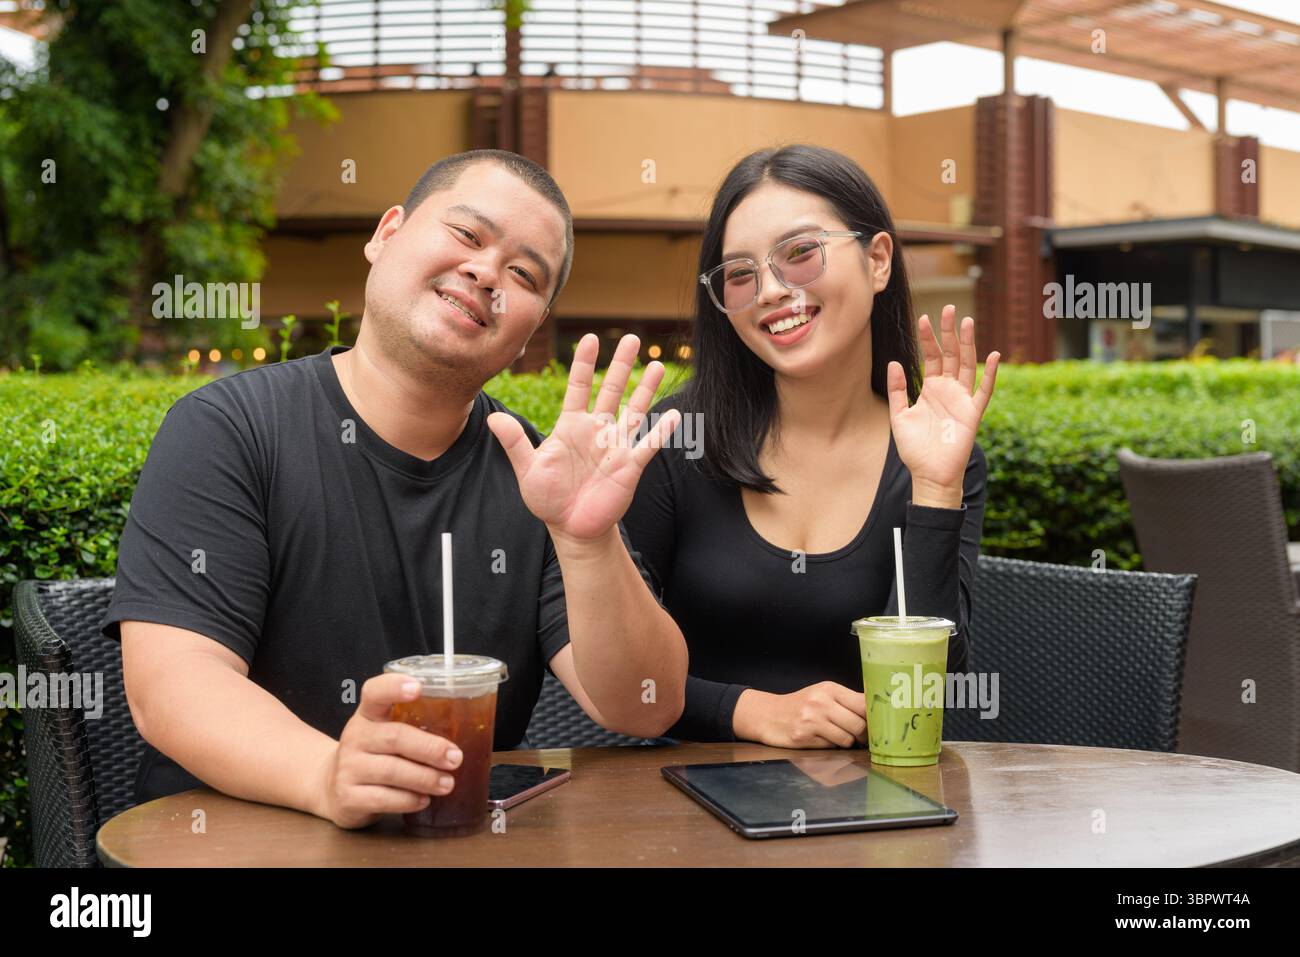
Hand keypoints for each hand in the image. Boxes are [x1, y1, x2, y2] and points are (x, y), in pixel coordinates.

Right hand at [314, 674, 463, 829]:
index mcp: (367, 714)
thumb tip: (469, 726)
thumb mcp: (385, 731)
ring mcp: (348, 767)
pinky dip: (408, 800)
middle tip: (455, 758)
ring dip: (425, 778)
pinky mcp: (348, 797)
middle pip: (394, 737)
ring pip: (391, 771)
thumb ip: (414, 725)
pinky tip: (424, 800)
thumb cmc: (373, 754)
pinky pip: (383, 798)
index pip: (374, 692)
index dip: (394, 686)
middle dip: (429, 748)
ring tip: (447, 783)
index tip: (418, 687)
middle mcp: (355, 737)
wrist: (332, 786)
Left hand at [487, 333, 680, 542]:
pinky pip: (648, 445)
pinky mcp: (629, 467)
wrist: (571, 528)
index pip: (579, 388)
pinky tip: (673, 414)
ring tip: (657, 365)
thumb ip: (515, 443)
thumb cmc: (548, 498)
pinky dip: (661, 431)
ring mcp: (615, 447)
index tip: (589, 339)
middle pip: (611, 391)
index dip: (584, 364)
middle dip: (620, 365)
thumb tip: (493, 418)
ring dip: (645, 389)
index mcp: (571, 426)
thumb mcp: (528, 469)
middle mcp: (597, 431)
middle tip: (631, 338)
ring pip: (634, 411)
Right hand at [733, 682, 867, 748]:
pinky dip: (830, 746)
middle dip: (863, 735)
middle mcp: (820, 702)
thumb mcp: (823, 694)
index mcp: (830, 689)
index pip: (864, 704)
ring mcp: (811, 720)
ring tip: (836, 736)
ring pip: (847, 739)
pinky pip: (830, 747)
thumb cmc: (801, 705)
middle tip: (861, 737)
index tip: (876, 724)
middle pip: (859, 725)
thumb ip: (848, 700)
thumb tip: (878, 712)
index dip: (874, 718)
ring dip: (846, 742)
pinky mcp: (803, 737)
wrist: (769, 714)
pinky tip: (821, 739)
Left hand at [887, 305, 999, 506]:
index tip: (924, 318)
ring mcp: (962, 400)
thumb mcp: (899, 416)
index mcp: (931, 389)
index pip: (932, 357)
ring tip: (966, 322)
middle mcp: (948, 390)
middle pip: (951, 355)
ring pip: (967, 365)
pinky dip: (990, 374)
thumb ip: (897, 390)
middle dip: (949, 332)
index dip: (928, 338)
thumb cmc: (914, 449)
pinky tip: (994, 355)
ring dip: (968, 344)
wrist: (929, 475)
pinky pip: (984, 391)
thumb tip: (894, 362)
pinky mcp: (973, 413)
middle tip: (949, 308)